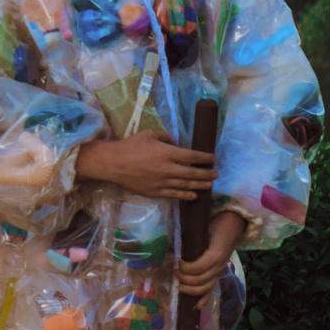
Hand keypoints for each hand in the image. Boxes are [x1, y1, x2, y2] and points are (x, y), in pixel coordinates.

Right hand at [77, 131, 215, 199]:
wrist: (113, 163)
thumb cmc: (131, 146)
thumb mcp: (150, 134)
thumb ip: (167, 138)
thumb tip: (177, 145)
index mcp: (167, 153)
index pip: (192, 156)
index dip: (205, 158)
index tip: (213, 158)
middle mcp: (167, 169)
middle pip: (193, 173)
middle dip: (207, 174)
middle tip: (216, 174)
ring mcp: (161, 183)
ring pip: (186, 185)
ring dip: (200, 185)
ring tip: (210, 185)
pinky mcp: (155, 192)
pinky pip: (174, 195)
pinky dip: (186, 195)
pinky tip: (194, 195)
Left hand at [177, 210, 248, 297]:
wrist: (234, 224)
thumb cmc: (217, 225)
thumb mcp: (203, 229)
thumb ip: (189, 239)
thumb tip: (174, 248)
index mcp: (215, 255)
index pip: (198, 268)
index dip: (186, 268)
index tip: (178, 262)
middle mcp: (219, 266)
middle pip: (200, 280)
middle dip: (185, 279)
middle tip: (175, 273)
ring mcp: (220, 271)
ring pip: (205, 287)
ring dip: (191, 290)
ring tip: (180, 287)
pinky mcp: (219, 273)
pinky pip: (212, 289)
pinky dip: (204, 299)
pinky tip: (197, 307)